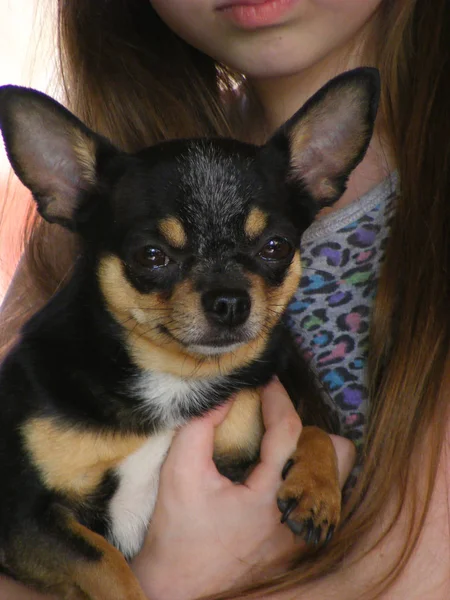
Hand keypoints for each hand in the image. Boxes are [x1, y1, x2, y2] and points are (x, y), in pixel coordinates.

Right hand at [132, 379, 355, 599]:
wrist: (180, 587)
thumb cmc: (177, 530)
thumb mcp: (180, 471)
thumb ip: (201, 425)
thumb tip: (226, 395)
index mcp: (268, 497)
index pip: (288, 431)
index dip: (278, 397)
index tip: (266, 381)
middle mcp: (297, 516)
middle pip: (334, 454)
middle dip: (307, 430)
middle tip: (273, 425)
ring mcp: (304, 532)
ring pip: (337, 475)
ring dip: (311, 454)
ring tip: (278, 451)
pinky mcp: (302, 542)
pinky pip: (324, 495)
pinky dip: (306, 476)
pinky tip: (278, 476)